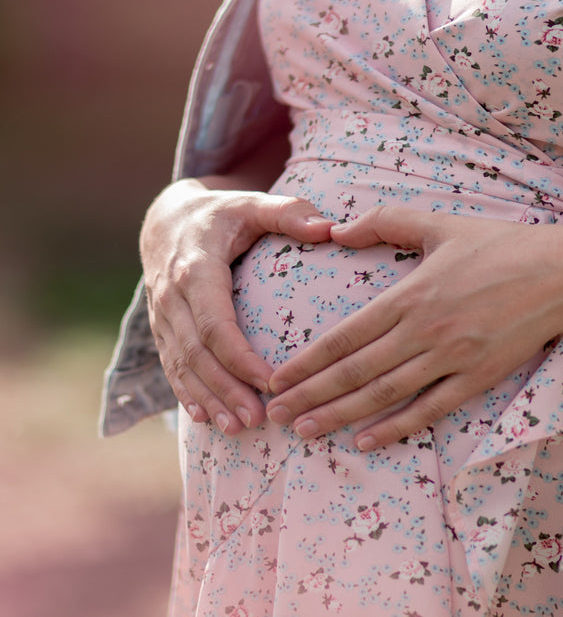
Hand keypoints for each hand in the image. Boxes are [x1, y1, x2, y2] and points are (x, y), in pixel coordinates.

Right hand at [141, 177, 331, 432]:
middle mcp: (172, 296)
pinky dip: (187, 393)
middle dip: (226, 390)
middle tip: (258, 419)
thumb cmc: (220, 215)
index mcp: (196, 268)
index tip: (272, 383)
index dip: (240, 358)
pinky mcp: (162, 328)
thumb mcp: (251, 204)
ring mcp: (162, 316)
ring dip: (208, 399)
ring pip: (181, 366)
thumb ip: (288, 212)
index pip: (214, 323)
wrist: (166, 222)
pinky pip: (171, 365)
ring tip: (237, 429)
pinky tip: (206, 418)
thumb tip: (330, 227)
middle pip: (197, 353)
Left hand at [265, 206, 562, 448]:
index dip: (307, 360)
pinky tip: (366, 441)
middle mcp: (424, 332)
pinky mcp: (477, 379)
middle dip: (310, 396)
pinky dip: (396, 428)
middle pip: (355, 372)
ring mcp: (451, 359)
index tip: (277, 378)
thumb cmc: (499, 245)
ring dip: (340, 416)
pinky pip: (430, 410)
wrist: (562, 273)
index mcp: (410, 295)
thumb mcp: (438, 222)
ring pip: (384, 396)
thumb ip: (384, 222)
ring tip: (305, 431)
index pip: (344, 336)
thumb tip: (337, 230)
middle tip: (275, 414)